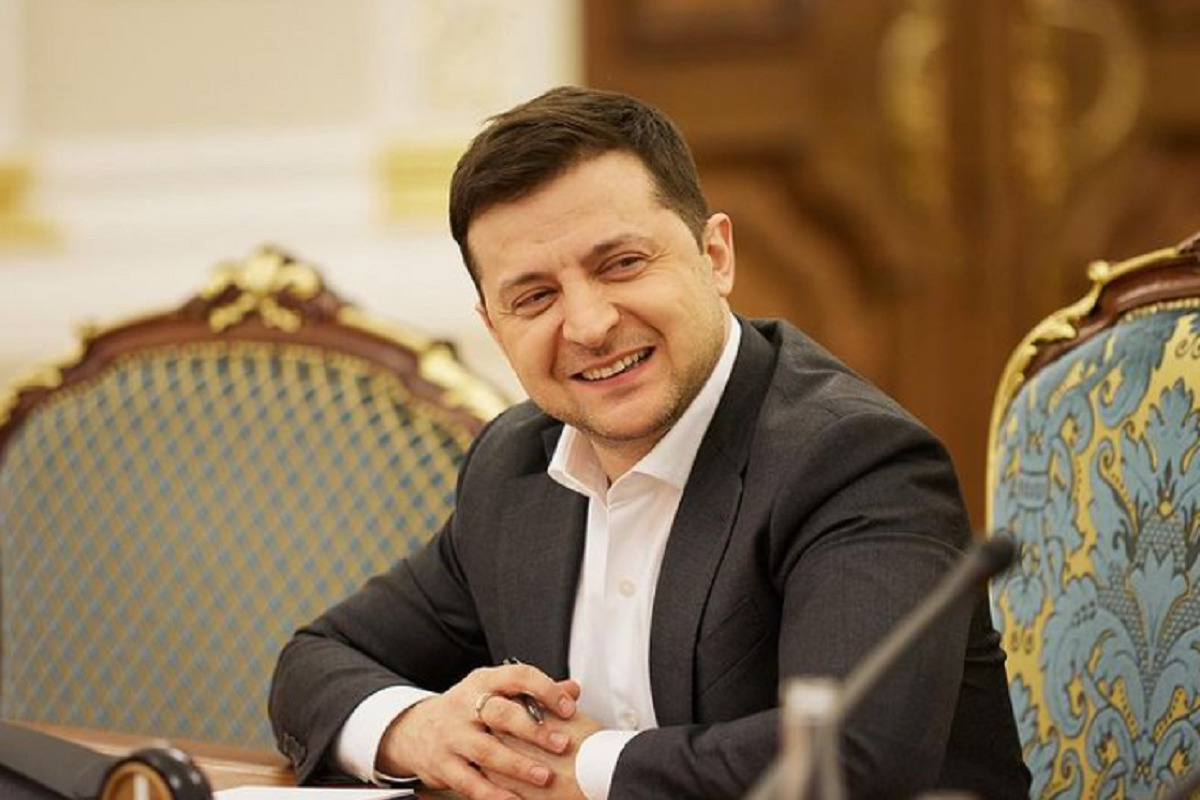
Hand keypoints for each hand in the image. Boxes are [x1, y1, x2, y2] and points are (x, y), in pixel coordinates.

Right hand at [376, 664, 580, 799]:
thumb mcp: (493, 690)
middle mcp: (465, 706)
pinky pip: (470, 783)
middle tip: (562, 743)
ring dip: (517, 766)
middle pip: (500, 713)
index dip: (545, 689)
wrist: (414, 730)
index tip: (568, 707)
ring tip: (544, 777)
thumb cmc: (466, 709)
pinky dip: (493, 794)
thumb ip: (532, 691)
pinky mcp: (443, 766)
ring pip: (485, 751)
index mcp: (483, 682)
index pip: (516, 676)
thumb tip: (573, 689)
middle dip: (533, 729)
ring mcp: (452, 737)